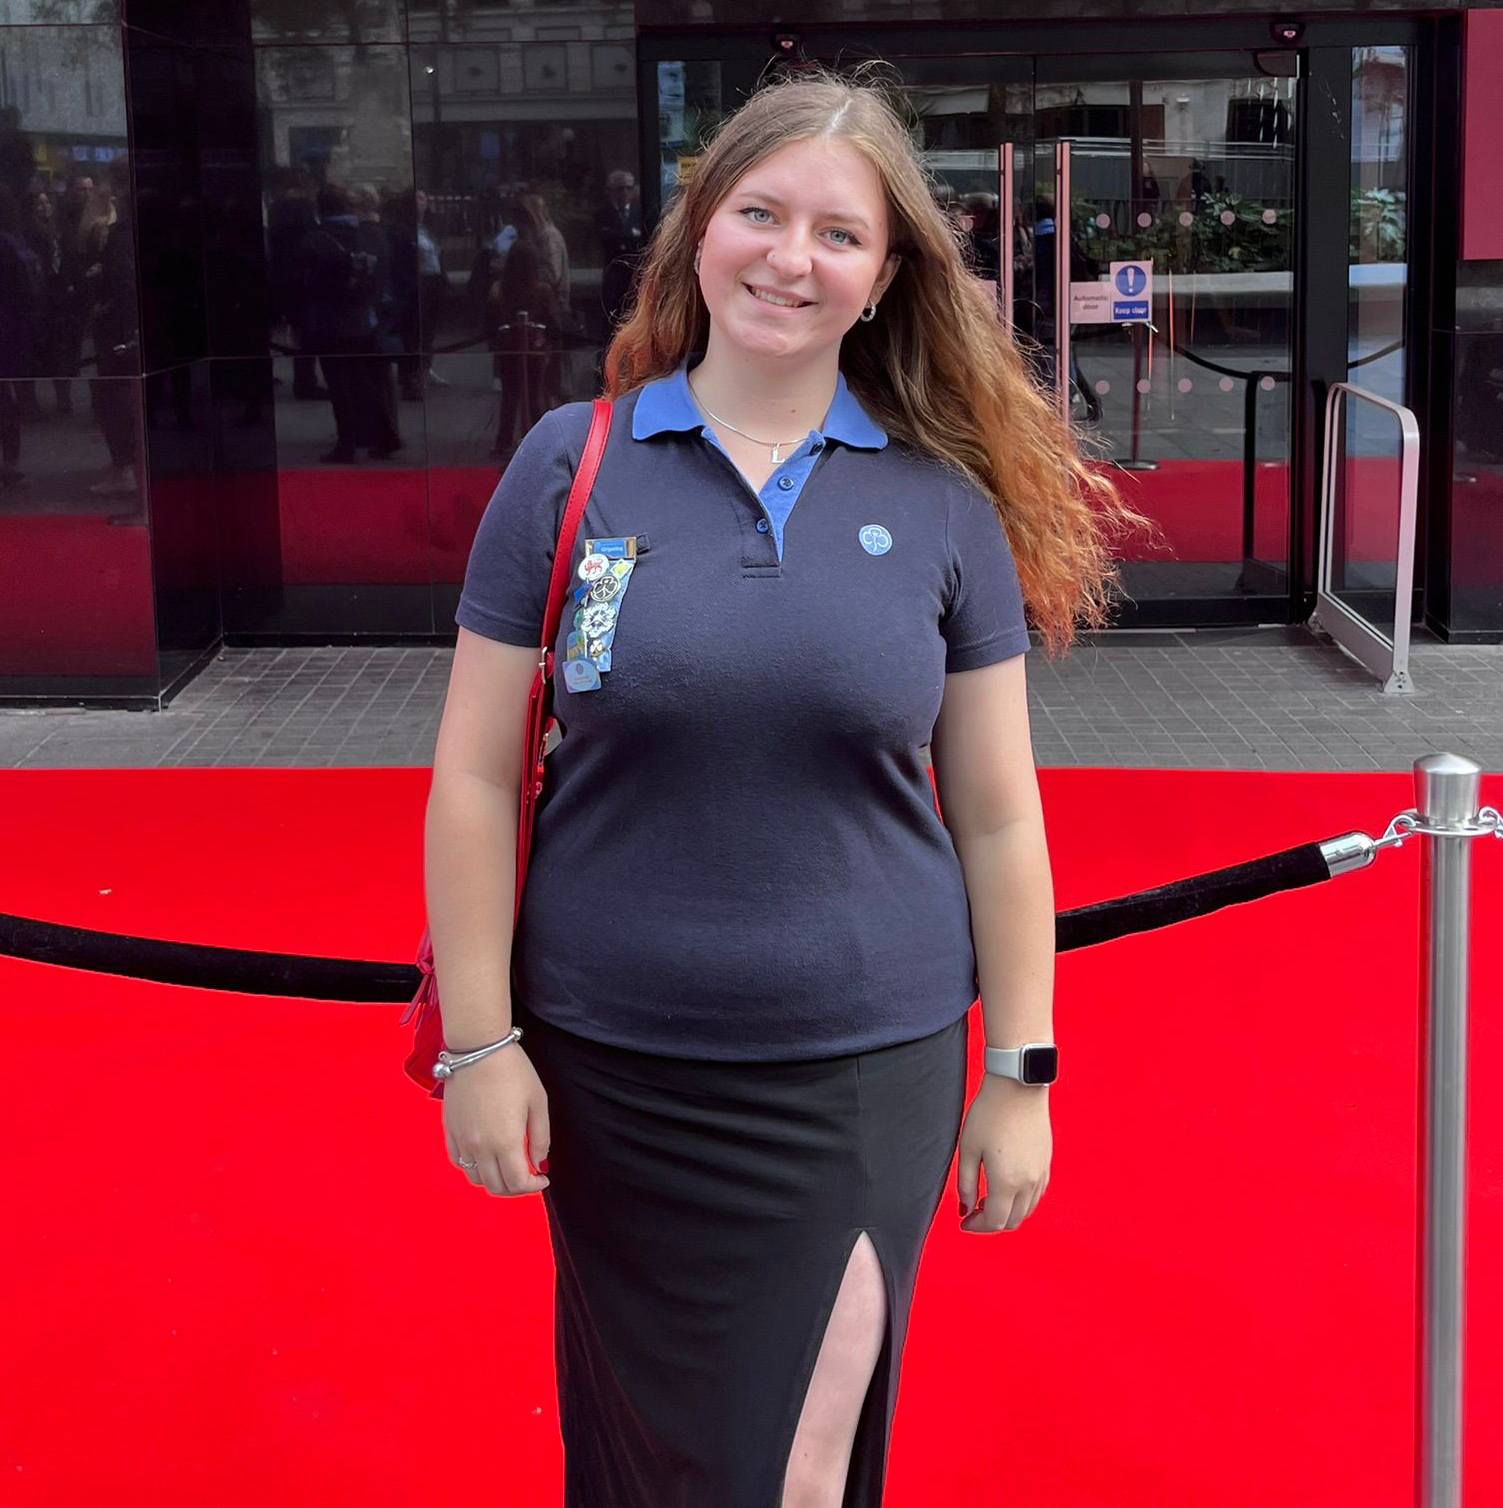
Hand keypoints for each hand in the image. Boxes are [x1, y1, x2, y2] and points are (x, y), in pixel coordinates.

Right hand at [442, 1044, 551, 1198]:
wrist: (478, 1048)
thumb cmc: (513, 1071)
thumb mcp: (538, 1102)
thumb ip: (541, 1138)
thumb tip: (539, 1163)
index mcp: (505, 1142)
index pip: (517, 1184)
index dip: (533, 1187)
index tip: (543, 1178)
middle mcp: (480, 1147)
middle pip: (496, 1187)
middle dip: (515, 1188)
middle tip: (528, 1176)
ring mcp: (462, 1140)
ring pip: (475, 1178)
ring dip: (494, 1180)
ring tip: (508, 1166)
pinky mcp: (450, 1130)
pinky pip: (459, 1161)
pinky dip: (473, 1167)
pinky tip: (486, 1155)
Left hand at [956, 1074, 1050, 1232]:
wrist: (1018, 1087)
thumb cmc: (989, 1113)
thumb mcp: (968, 1149)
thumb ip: (966, 1183)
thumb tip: (965, 1208)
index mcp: (1007, 1182)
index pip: (994, 1222)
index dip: (977, 1227)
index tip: (964, 1221)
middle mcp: (1029, 1183)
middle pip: (1012, 1221)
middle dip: (991, 1223)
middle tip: (973, 1211)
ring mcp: (1041, 1174)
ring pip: (1026, 1210)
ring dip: (1007, 1212)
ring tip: (987, 1198)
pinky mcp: (1046, 1163)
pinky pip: (1036, 1195)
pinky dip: (1021, 1201)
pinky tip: (1006, 1188)